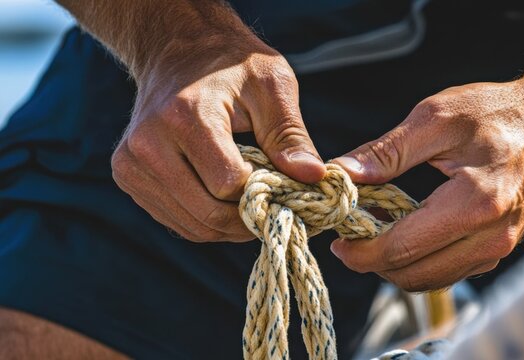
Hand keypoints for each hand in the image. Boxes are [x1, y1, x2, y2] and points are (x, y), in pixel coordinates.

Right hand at [111, 31, 324, 241]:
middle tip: (276, 205)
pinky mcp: (127, 177)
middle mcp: (148, 144)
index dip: (264, 192)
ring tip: (254, 201)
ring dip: (230, 225)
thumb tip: (313, 176)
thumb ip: (291, 135)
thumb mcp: (272, 86)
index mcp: (184, 116)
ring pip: (193, 226)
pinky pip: (177, 221)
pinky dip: (208, 221)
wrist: (178, 50)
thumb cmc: (232, 65)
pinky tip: (227, 201)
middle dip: (249, 217)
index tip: (286, 184)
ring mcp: (131, 164)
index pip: (229, 184)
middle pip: (208, 213)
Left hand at [331, 79, 523, 290]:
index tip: (337, 237)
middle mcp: (491, 237)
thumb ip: (388, 151)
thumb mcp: (436, 116)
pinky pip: (447, 272)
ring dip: (394, 264)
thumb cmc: (497, 112)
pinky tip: (405, 231)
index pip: (402, 249)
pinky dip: (419, 260)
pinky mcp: (499, 251)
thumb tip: (345, 175)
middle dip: (372, 261)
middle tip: (349, 234)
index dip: (361, 250)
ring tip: (374, 229)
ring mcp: (499, 249)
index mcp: (475, 203)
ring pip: (428, 280)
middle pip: (412, 275)